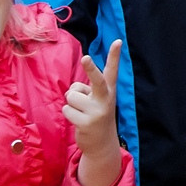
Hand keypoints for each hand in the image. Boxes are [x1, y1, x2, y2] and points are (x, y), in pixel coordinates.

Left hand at [63, 40, 124, 180]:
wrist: (102, 144)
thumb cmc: (95, 115)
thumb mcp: (97, 100)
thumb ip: (87, 90)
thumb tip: (72, 92)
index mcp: (108, 90)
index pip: (112, 70)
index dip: (115, 55)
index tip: (117, 41)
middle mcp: (105, 99)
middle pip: (96, 79)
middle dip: (90, 68)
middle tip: (86, 58)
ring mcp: (97, 111)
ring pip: (71, 96)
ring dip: (72, 103)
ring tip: (81, 112)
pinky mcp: (87, 123)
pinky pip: (67, 109)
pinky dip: (69, 114)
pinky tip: (78, 121)